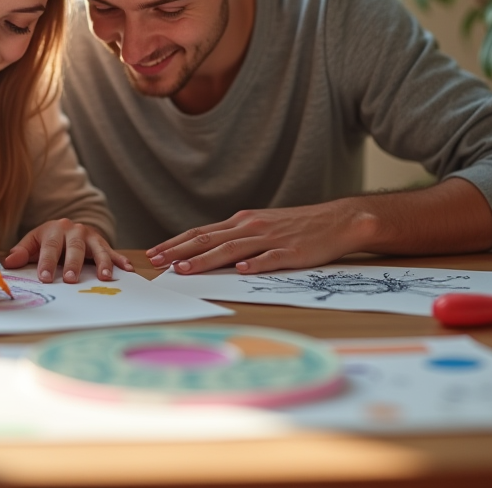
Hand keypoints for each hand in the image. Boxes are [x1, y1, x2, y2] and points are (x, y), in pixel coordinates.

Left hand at [2, 219, 132, 282]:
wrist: (67, 227)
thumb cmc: (48, 239)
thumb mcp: (33, 242)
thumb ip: (22, 252)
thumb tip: (8, 263)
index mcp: (54, 229)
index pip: (49, 247)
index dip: (46, 263)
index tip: (44, 278)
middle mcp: (74, 230)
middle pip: (74, 248)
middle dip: (73, 264)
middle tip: (71, 279)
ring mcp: (90, 236)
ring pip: (97, 249)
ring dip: (101, 263)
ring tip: (103, 277)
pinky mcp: (103, 243)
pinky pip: (113, 251)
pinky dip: (120, 260)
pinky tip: (127, 269)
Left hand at [145, 202, 369, 274]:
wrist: (336, 221)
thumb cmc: (296, 227)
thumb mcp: (261, 226)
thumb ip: (236, 238)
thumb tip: (206, 252)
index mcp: (242, 222)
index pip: (201, 232)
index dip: (176, 243)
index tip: (155, 253)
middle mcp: (251, 227)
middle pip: (209, 239)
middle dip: (179, 252)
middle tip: (156, 262)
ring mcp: (270, 239)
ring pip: (232, 249)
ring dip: (206, 259)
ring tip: (185, 269)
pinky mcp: (291, 252)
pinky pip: (270, 259)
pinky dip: (254, 264)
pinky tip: (240, 270)